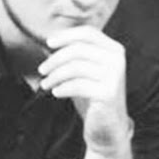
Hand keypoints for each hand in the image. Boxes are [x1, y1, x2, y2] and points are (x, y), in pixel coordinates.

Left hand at [38, 26, 131, 155]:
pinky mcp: (108, 93)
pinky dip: (63, 88)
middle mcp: (117, 60)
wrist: (108, 125)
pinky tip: (56, 93)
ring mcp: (114, 77)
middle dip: (55, 59)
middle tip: (42, 70)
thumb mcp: (84, 71)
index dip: (66, 35)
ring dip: (55, 76)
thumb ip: (73, 54)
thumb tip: (50, 41)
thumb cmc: (92, 95)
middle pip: (78, 50)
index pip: (87, 33)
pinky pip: (77, 85)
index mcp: (114, 49)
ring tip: (46, 84)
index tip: (48, 43)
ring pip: (75, 67)